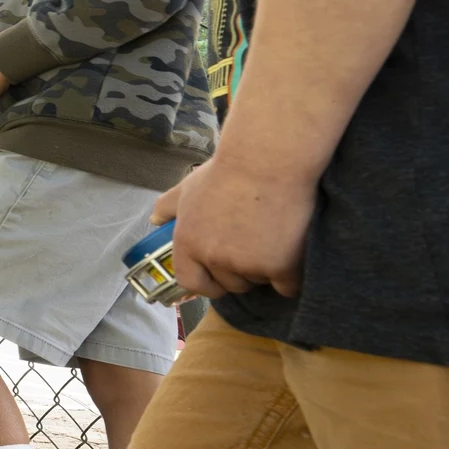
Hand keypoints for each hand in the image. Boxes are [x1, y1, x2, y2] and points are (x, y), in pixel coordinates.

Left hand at [150, 153, 317, 297]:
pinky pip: (288, 287)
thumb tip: (155, 220)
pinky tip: (294, 252)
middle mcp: (214, 258)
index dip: (207, 283)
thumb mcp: (188, 186)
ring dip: (267, 269)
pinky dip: (292, 275)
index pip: (191, 282)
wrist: (267, 161)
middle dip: (241, 270)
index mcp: (188, 243)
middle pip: (231, 283)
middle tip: (254, 242)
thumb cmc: (227, 170)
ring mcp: (247, 264)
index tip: (220, 279)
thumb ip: (168, 207)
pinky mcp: (281, 267)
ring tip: (273, 236)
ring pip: (260, 282)